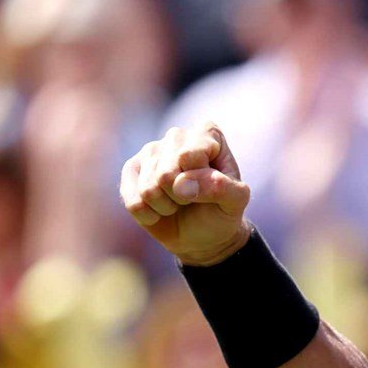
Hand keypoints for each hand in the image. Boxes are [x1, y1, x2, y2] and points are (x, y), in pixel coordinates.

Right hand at [119, 123, 253, 266]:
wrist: (203, 233)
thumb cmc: (221, 210)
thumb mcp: (236, 201)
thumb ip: (221, 188)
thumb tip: (182, 184)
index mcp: (207, 134)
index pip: (190, 157)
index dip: (201, 182)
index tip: (212, 186)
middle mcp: (177, 135)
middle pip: (165, 174)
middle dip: (182, 196)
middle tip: (193, 197)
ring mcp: (151, 151)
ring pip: (148, 190)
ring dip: (167, 206)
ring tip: (179, 202)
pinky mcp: (131, 170)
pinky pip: (134, 203)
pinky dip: (151, 216)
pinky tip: (161, 209)